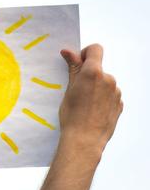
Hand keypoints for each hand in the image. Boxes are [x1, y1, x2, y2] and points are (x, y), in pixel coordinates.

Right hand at [58, 44, 122, 159]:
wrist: (85, 140)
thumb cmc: (73, 116)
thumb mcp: (69, 89)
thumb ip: (73, 68)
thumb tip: (69, 52)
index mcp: (94, 73)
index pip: (95, 49)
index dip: (85, 53)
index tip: (77, 64)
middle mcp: (108, 80)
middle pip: (98, 68)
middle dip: (88, 75)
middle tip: (76, 90)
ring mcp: (116, 92)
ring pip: (104, 82)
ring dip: (95, 87)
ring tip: (84, 103)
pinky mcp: (120, 104)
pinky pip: (110, 95)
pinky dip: (102, 98)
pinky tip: (92, 110)